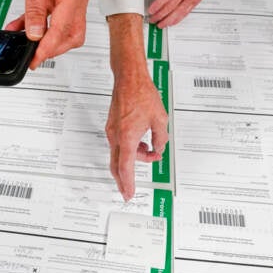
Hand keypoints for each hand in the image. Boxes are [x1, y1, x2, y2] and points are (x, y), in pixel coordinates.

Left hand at [4, 0, 87, 69]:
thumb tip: (35, 33)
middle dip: (53, 49)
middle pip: (70, 35)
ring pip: (61, 32)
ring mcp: (66, 1)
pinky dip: (36, 28)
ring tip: (24, 47)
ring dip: (44, 41)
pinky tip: (19, 30)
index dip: (49, 46)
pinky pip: (49, 21)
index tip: (36, 57)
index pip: (63, 28)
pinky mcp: (55, 0)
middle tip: (33, 58)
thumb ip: (35, 8)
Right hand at [106, 13, 168, 200]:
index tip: (128, 194)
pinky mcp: (112, 126)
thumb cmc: (142, 94)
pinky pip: (119, 144)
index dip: (127, 183)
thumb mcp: (160, 120)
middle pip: (117, 165)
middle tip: (128, 190)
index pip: (126, 168)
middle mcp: (116, 136)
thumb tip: (158, 149)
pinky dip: (130, 149)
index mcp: (127, 137)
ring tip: (150, 151)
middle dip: (124, 179)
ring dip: (134, 158)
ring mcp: (112, 131)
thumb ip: (160, 139)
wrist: (129, 78)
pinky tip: (141, 143)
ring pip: (120, 154)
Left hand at [148, 0, 227, 27]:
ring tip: (161, 25)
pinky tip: (173, 22)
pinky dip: (178, 19)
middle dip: (159, 15)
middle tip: (152, 19)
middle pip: (169, 6)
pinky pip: (186, 12)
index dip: (156, 6)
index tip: (150, 10)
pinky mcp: (196, 1)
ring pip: (178, 12)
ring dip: (168, 21)